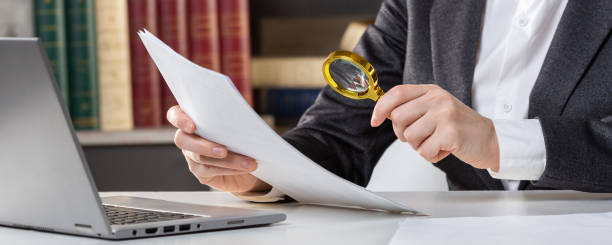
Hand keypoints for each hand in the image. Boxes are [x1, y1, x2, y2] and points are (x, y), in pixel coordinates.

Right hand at [167, 106, 271, 192]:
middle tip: (224, 151)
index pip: (175, 115)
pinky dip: (231, 168)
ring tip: (248, 162)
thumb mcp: (239, 121)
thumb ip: (233, 114)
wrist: (250, 159)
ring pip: (201, 158)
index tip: (192, 126)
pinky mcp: (201, 172)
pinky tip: (245, 167)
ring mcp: (192, 156)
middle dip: (204, 146)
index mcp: (193, 119)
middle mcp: (188, 137)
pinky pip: (211, 171)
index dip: (179, 120)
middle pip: (183, 140)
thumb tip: (238, 112)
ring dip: (229, 160)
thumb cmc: (242, 134)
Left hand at [370, 84, 499, 170]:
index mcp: (431, 91)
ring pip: (410, 137)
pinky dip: (432, 156)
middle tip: (421, 136)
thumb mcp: (436, 109)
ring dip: (420, 146)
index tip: (374, 120)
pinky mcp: (451, 133)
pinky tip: (445, 149)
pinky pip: (424, 151)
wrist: (491, 139)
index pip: (397, 93)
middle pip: (398, 118)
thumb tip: (384, 113)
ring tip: (436, 142)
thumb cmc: (460, 127)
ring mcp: (445, 115)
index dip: (381, 108)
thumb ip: (412, 108)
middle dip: (404, 134)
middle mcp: (437, 99)